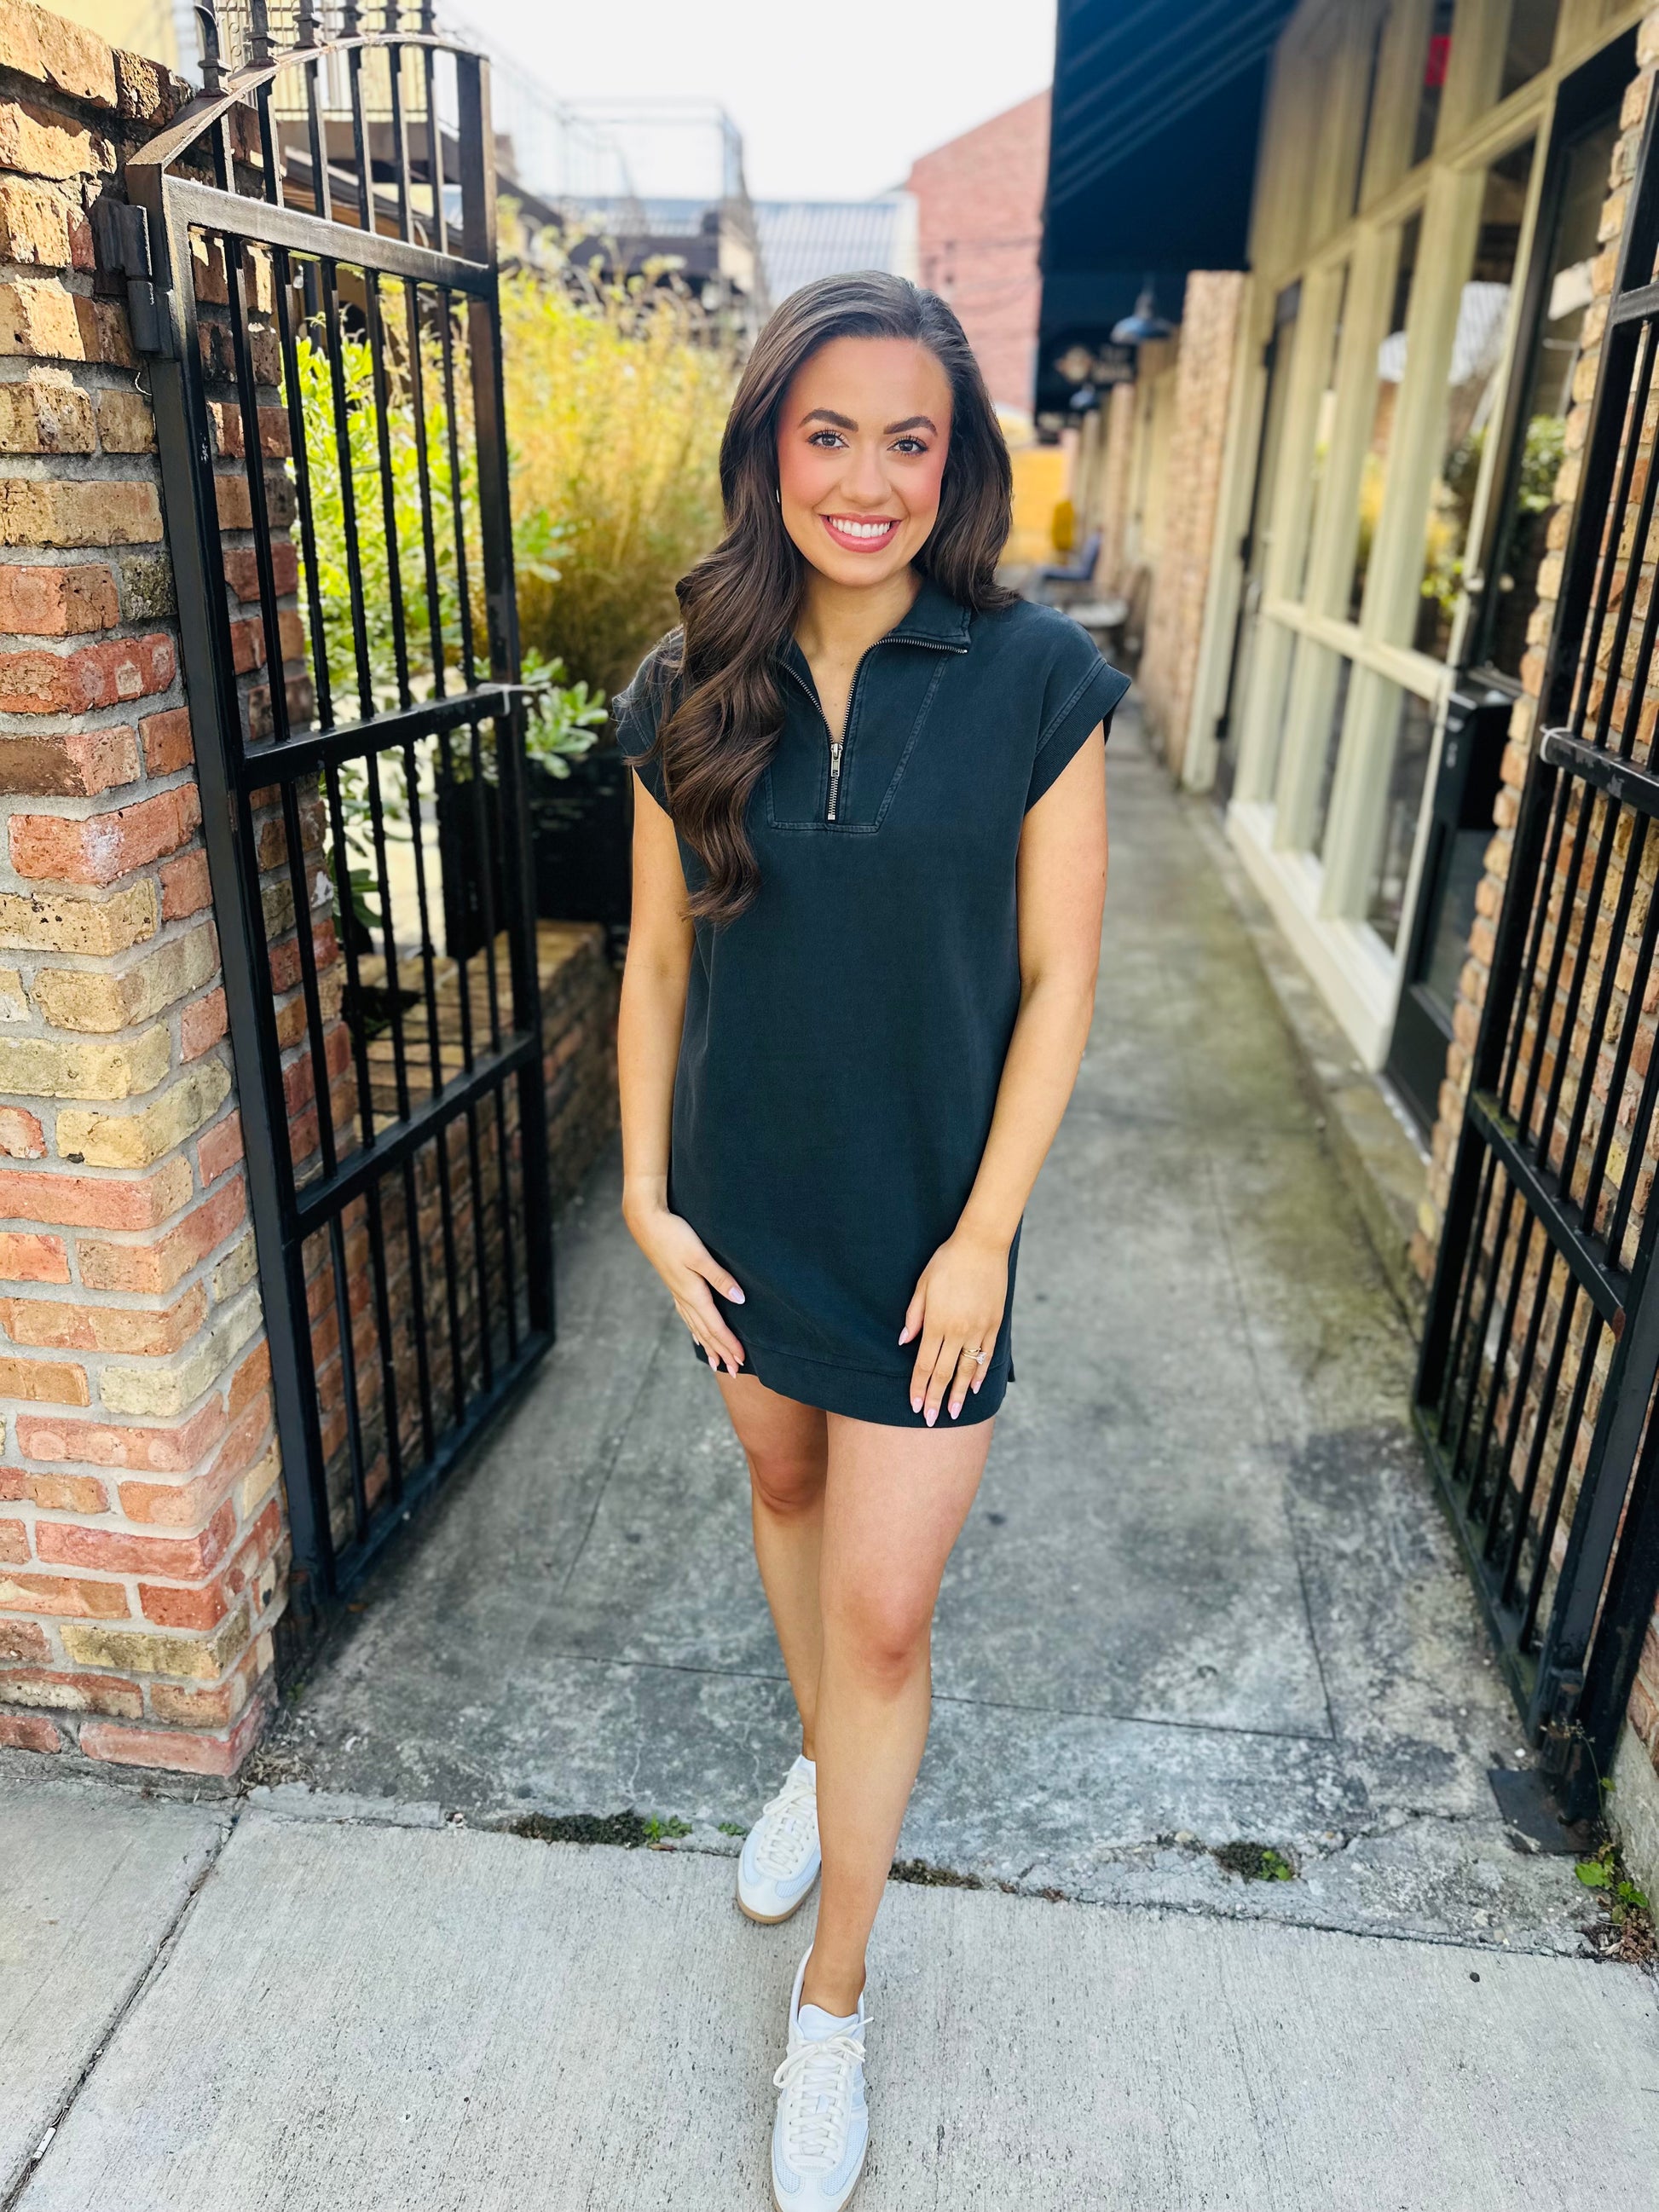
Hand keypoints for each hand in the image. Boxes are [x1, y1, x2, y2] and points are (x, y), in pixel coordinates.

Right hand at [623, 1190, 746, 1374]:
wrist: (646, 1222)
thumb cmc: (674, 1235)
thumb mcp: (699, 1255)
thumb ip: (719, 1277)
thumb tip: (739, 1299)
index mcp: (693, 1293)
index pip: (716, 1326)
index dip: (729, 1344)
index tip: (741, 1360)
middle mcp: (685, 1298)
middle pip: (706, 1332)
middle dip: (721, 1351)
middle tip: (733, 1371)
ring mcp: (677, 1293)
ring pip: (696, 1326)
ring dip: (708, 1345)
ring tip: (716, 1362)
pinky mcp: (674, 1285)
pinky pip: (687, 1316)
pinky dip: (695, 1330)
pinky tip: (697, 1335)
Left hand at [899, 1226, 1006, 1424]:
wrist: (981, 1245)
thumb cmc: (946, 1262)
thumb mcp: (922, 1285)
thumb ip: (914, 1316)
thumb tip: (903, 1342)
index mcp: (937, 1323)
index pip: (925, 1365)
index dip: (919, 1388)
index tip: (916, 1406)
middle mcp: (958, 1331)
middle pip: (944, 1373)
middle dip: (936, 1398)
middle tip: (932, 1419)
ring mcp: (978, 1329)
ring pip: (967, 1369)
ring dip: (959, 1393)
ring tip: (954, 1412)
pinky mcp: (994, 1324)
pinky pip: (986, 1355)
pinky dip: (980, 1373)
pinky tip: (974, 1386)